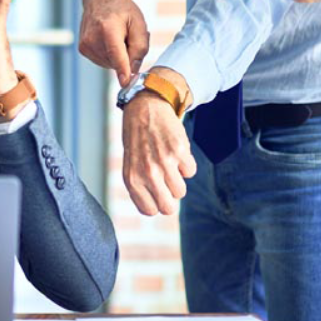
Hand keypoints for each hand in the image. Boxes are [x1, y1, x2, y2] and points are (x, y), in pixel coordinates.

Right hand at [79, 0, 148, 87]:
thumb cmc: (122, 10)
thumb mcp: (139, 23)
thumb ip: (140, 48)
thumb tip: (133, 71)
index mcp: (107, 28)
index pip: (116, 54)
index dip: (122, 70)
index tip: (126, 83)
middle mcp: (92, 38)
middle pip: (115, 61)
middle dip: (126, 56)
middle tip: (128, 37)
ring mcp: (85, 44)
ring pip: (109, 64)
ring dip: (118, 56)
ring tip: (118, 37)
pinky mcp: (82, 49)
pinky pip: (102, 61)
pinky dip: (110, 55)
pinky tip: (109, 41)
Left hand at [121, 92, 195, 215]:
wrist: (144, 109)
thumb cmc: (136, 140)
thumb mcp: (130, 165)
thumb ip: (141, 187)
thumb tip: (157, 208)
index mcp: (132, 179)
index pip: (149, 210)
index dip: (155, 204)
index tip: (156, 195)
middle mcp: (147, 173)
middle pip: (168, 208)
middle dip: (170, 200)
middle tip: (166, 186)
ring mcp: (164, 163)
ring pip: (181, 192)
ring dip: (178, 181)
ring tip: (168, 165)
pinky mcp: (179, 151)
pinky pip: (190, 172)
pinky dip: (186, 165)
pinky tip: (175, 152)